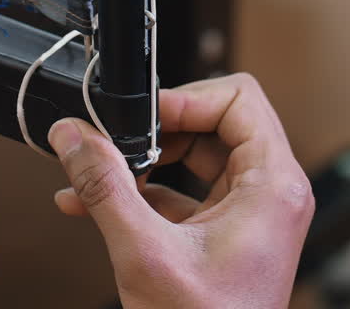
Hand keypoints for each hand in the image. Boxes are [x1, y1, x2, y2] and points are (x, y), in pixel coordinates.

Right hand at [47, 74, 313, 308]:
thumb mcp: (145, 252)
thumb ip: (105, 186)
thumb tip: (75, 136)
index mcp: (274, 186)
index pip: (239, 97)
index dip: (185, 99)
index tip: (140, 116)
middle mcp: (270, 194)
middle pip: (216, 121)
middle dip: (158, 129)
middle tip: (117, 140)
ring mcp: (250, 215)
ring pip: (196, 155)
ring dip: (144, 159)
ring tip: (100, 171)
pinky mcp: (225, 235)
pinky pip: (184, 191)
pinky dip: (142, 190)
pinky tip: (93, 202)